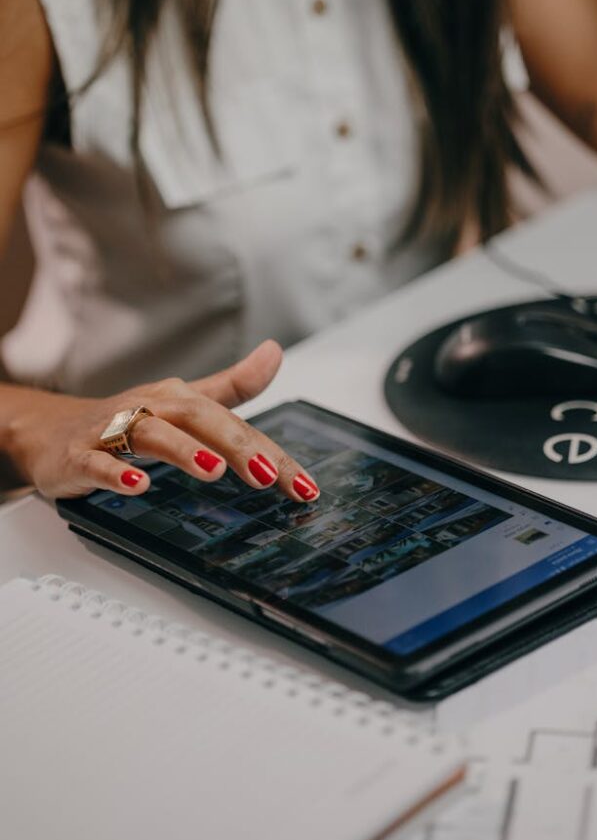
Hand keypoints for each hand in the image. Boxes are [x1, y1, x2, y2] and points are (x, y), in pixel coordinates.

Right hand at [6, 340, 320, 501]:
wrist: (49, 429)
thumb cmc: (126, 418)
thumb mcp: (184, 402)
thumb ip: (232, 385)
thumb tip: (275, 352)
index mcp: (179, 399)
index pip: (236, 426)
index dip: (272, 455)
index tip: (304, 486)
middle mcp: (151, 408)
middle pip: (199, 420)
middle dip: (236, 446)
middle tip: (266, 475)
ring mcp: (112, 431)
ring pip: (150, 435)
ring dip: (182, 451)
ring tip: (212, 469)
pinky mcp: (79, 456)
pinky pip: (97, 463)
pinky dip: (115, 473)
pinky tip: (138, 486)